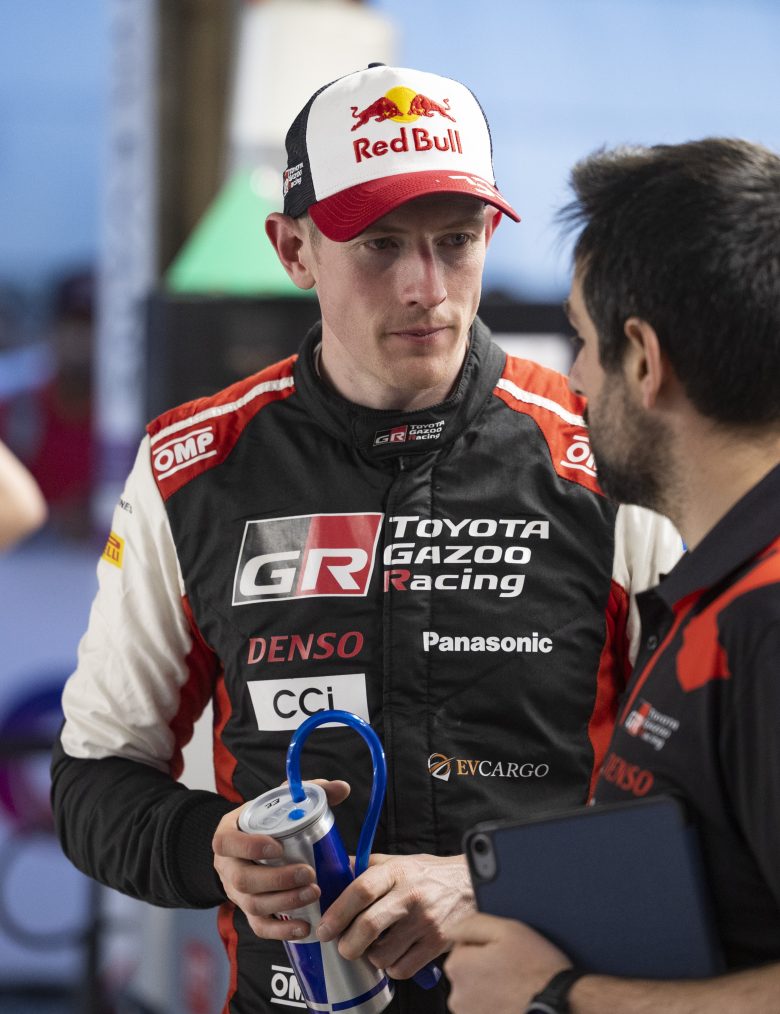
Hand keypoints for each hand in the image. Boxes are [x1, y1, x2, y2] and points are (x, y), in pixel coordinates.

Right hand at [212, 779, 349, 939]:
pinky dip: (281, 930)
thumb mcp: (279, 803)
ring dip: (285, 902)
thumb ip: (309, 792)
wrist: (249, 847)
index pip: (228, 842)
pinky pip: (260, 926)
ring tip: (314, 894)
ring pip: (253, 904)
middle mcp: (227, 866)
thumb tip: (342, 787)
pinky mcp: (248, 911)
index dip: (250, 847)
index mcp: (228, 835)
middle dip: (277, 879)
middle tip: (308, 873)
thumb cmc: (266, 823)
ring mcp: (235, 892)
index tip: (278, 847)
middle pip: (243, 879)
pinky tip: (305, 926)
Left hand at [316, 852, 473, 978]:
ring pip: (382, 955)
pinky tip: (396, 952)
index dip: (337, 912)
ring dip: (371, 956)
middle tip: (344, 946)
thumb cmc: (428, 875)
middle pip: (368, 927)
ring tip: (378, 944)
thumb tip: (330, 875)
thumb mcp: (397, 861)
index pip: (361, 890)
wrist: (471, 885)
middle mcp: (411, 895)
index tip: (324, 928)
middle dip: (347, 944)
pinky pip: (401, 969)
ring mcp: (426, 922)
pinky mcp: (437, 944)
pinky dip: (392, 967)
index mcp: (397, 871)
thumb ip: (364, 869)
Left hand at [445, 913, 570, 1013]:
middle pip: (468, 971)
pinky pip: (486, 1010)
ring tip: (515, 987)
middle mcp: (456, 996)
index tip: (505, 951)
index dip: (486, 945)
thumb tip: (451, 930)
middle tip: (512, 969)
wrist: (560, 1005)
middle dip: (485, 967)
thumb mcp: (507, 930)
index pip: (463, 946)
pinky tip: (514, 1001)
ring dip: (491, 988)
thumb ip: (472, 924)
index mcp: (457, 967)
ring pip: (477, 993)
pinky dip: (497, 1006)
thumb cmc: (536, 968)